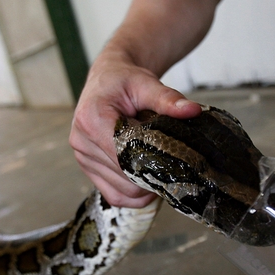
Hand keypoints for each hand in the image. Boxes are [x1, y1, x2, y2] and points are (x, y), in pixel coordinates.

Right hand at [69, 51, 200, 207]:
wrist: (107, 79)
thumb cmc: (124, 80)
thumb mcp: (146, 83)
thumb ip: (168, 99)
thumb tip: (192, 110)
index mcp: (92, 120)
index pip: (124, 157)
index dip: (151, 165)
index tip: (173, 162)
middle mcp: (81, 142)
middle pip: (125, 180)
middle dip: (151, 177)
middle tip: (172, 165)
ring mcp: (82, 157)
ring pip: (121, 193)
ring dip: (143, 188)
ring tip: (158, 169)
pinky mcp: (87, 168)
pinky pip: (113, 195)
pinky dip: (133, 194)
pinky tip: (146, 179)